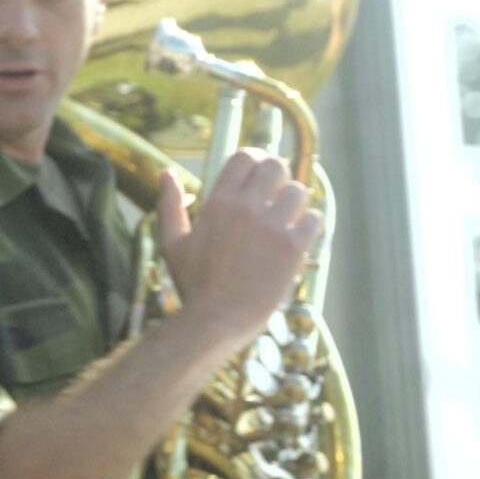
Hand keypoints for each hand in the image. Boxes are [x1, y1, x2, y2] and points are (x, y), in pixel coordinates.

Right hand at [156, 149, 321, 353]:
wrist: (217, 320)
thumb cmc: (193, 284)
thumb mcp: (172, 242)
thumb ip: (169, 204)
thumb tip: (165, 173)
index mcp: (218, 203)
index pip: (245, 157)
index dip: (255, 158)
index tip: (258, 170)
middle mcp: (247, 208)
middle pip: (275, 167)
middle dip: (277, 176)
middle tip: (274, 193)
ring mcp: (273, 227)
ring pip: (298, 191)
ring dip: (294, 201)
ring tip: (287, 217)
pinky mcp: (294, 247)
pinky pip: (314, 218)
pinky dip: (308, 224)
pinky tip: (297, 235)